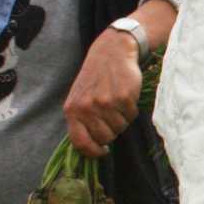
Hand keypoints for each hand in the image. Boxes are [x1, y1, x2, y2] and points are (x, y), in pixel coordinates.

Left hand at [63, 27, 142, 157]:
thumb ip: (81, 119)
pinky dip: (131, 110)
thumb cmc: (96, 77)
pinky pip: (132, 116)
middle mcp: (87, 108)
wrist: (112, 52)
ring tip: (117, 103)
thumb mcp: (80, 97)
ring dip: (122, 119)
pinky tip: (126, 96)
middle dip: (111, 131)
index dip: (93, 151)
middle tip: (112, 117)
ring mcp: (106, 103)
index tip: (102, 151)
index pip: (80, 142)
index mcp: (72, 110)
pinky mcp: (124, 97)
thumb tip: (90, 146)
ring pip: (120, 128)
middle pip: (105, 137)